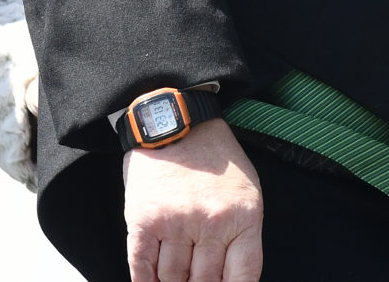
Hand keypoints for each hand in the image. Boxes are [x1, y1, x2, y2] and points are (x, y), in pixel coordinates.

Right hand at [121, 118, 262, 281]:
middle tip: (195, 279)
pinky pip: (142, 269)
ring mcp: (175, 223)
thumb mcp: (246, 192)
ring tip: (176, 274)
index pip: (243, 277)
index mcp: (243, 216)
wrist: (176, 123)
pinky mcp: (143, 221)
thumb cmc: (215, 161)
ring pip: (173, 279)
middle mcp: (211, 223)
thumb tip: (231, 279)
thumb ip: (243, 236)